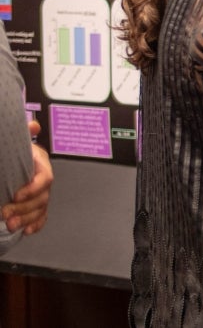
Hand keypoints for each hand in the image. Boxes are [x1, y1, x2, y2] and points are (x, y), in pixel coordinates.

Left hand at [3, 120, 52, 234]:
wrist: (9, 162)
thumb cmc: (12, 152)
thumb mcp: (16, 142)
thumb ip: (24, 134)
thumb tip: (33, 125)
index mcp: (40, 163)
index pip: (45, 179)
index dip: (32, 189)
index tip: (16, 195)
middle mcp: (42, 179)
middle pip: (42, 197)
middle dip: (24, 208)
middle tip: (5, 213)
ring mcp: (41, 192)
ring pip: (41, 209)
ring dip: (27, 219)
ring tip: (11, 225)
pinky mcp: (36, 204)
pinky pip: (41, 216)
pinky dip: (35, 224)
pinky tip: (26, 231)